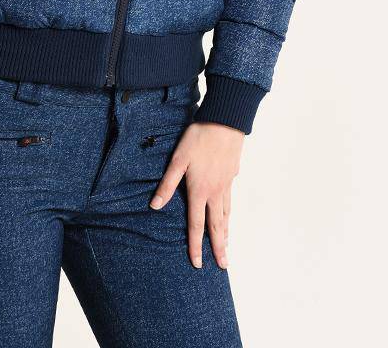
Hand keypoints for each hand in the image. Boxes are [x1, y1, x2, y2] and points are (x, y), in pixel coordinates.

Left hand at [149, 120, 243, 269]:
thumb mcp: (178, 159)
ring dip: (225, 233)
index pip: (197, 224)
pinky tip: (228, 215)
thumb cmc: (198, 139)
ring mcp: (226, 185)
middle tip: (223, 266)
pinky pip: (230, 202)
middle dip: (218, 247)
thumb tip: (155, 205)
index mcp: (199, 190)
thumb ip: (167, 183)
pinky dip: (229, 214)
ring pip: (226, 215)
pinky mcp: (232, 176)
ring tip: (226, 246)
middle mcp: (215, 192)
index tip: (197, 264)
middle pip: (217, 226)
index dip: (196, 245)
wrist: (225, 122)